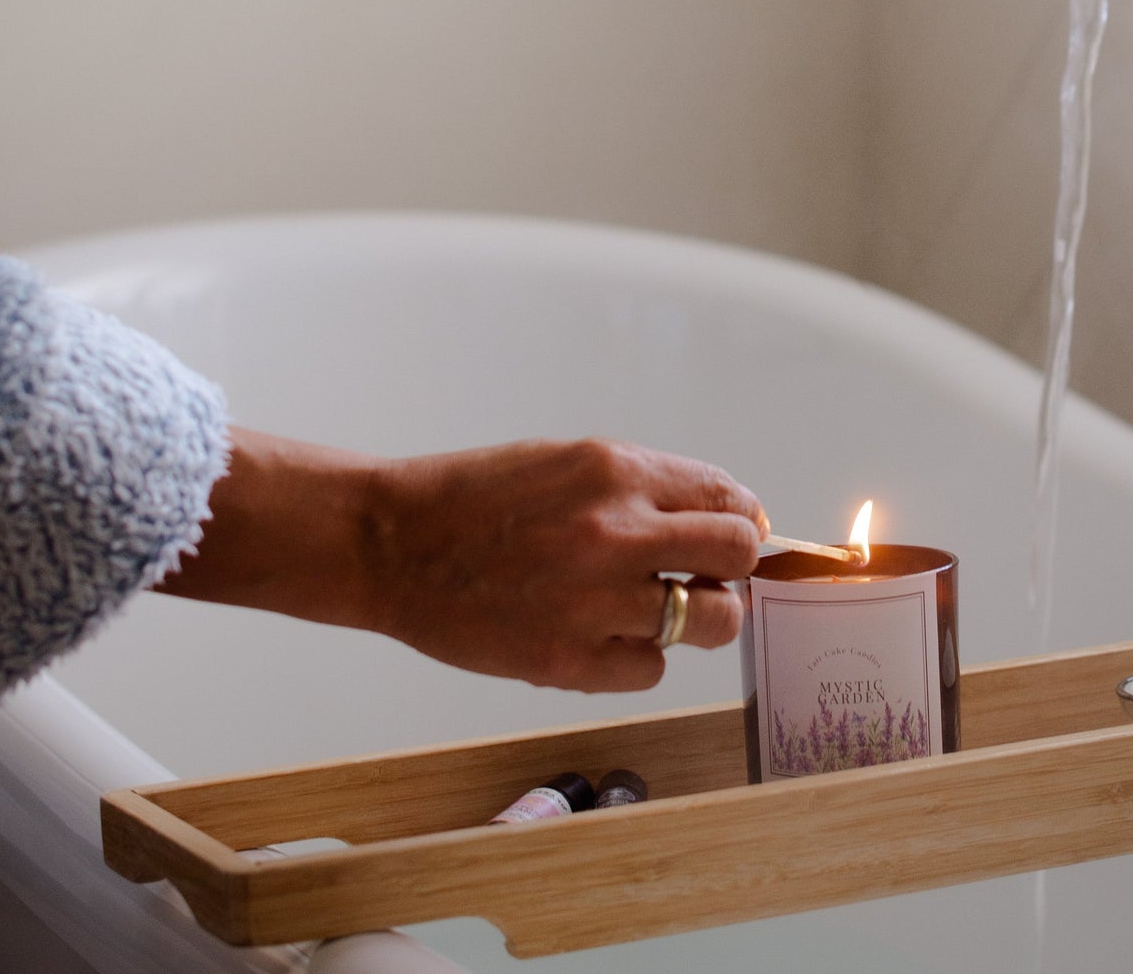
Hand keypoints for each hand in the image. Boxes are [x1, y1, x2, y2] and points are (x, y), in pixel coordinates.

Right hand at [157, 430, 766, 693]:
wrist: (389, 542)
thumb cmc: (473, 497)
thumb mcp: (565, 463)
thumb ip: (640, 489)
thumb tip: (715, 518)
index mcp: (615, 471)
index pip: (729, 498)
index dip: (742, 522)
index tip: (734, 537)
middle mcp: (615, 531)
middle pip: (738, 556)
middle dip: (732, 569)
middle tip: (704, 578)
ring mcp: (594, 599)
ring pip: (711, 622)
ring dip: (695, 620)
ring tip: (650, 611)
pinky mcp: (568, 660)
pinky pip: (652, 669)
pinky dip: (637, 657)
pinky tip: (600, 637)